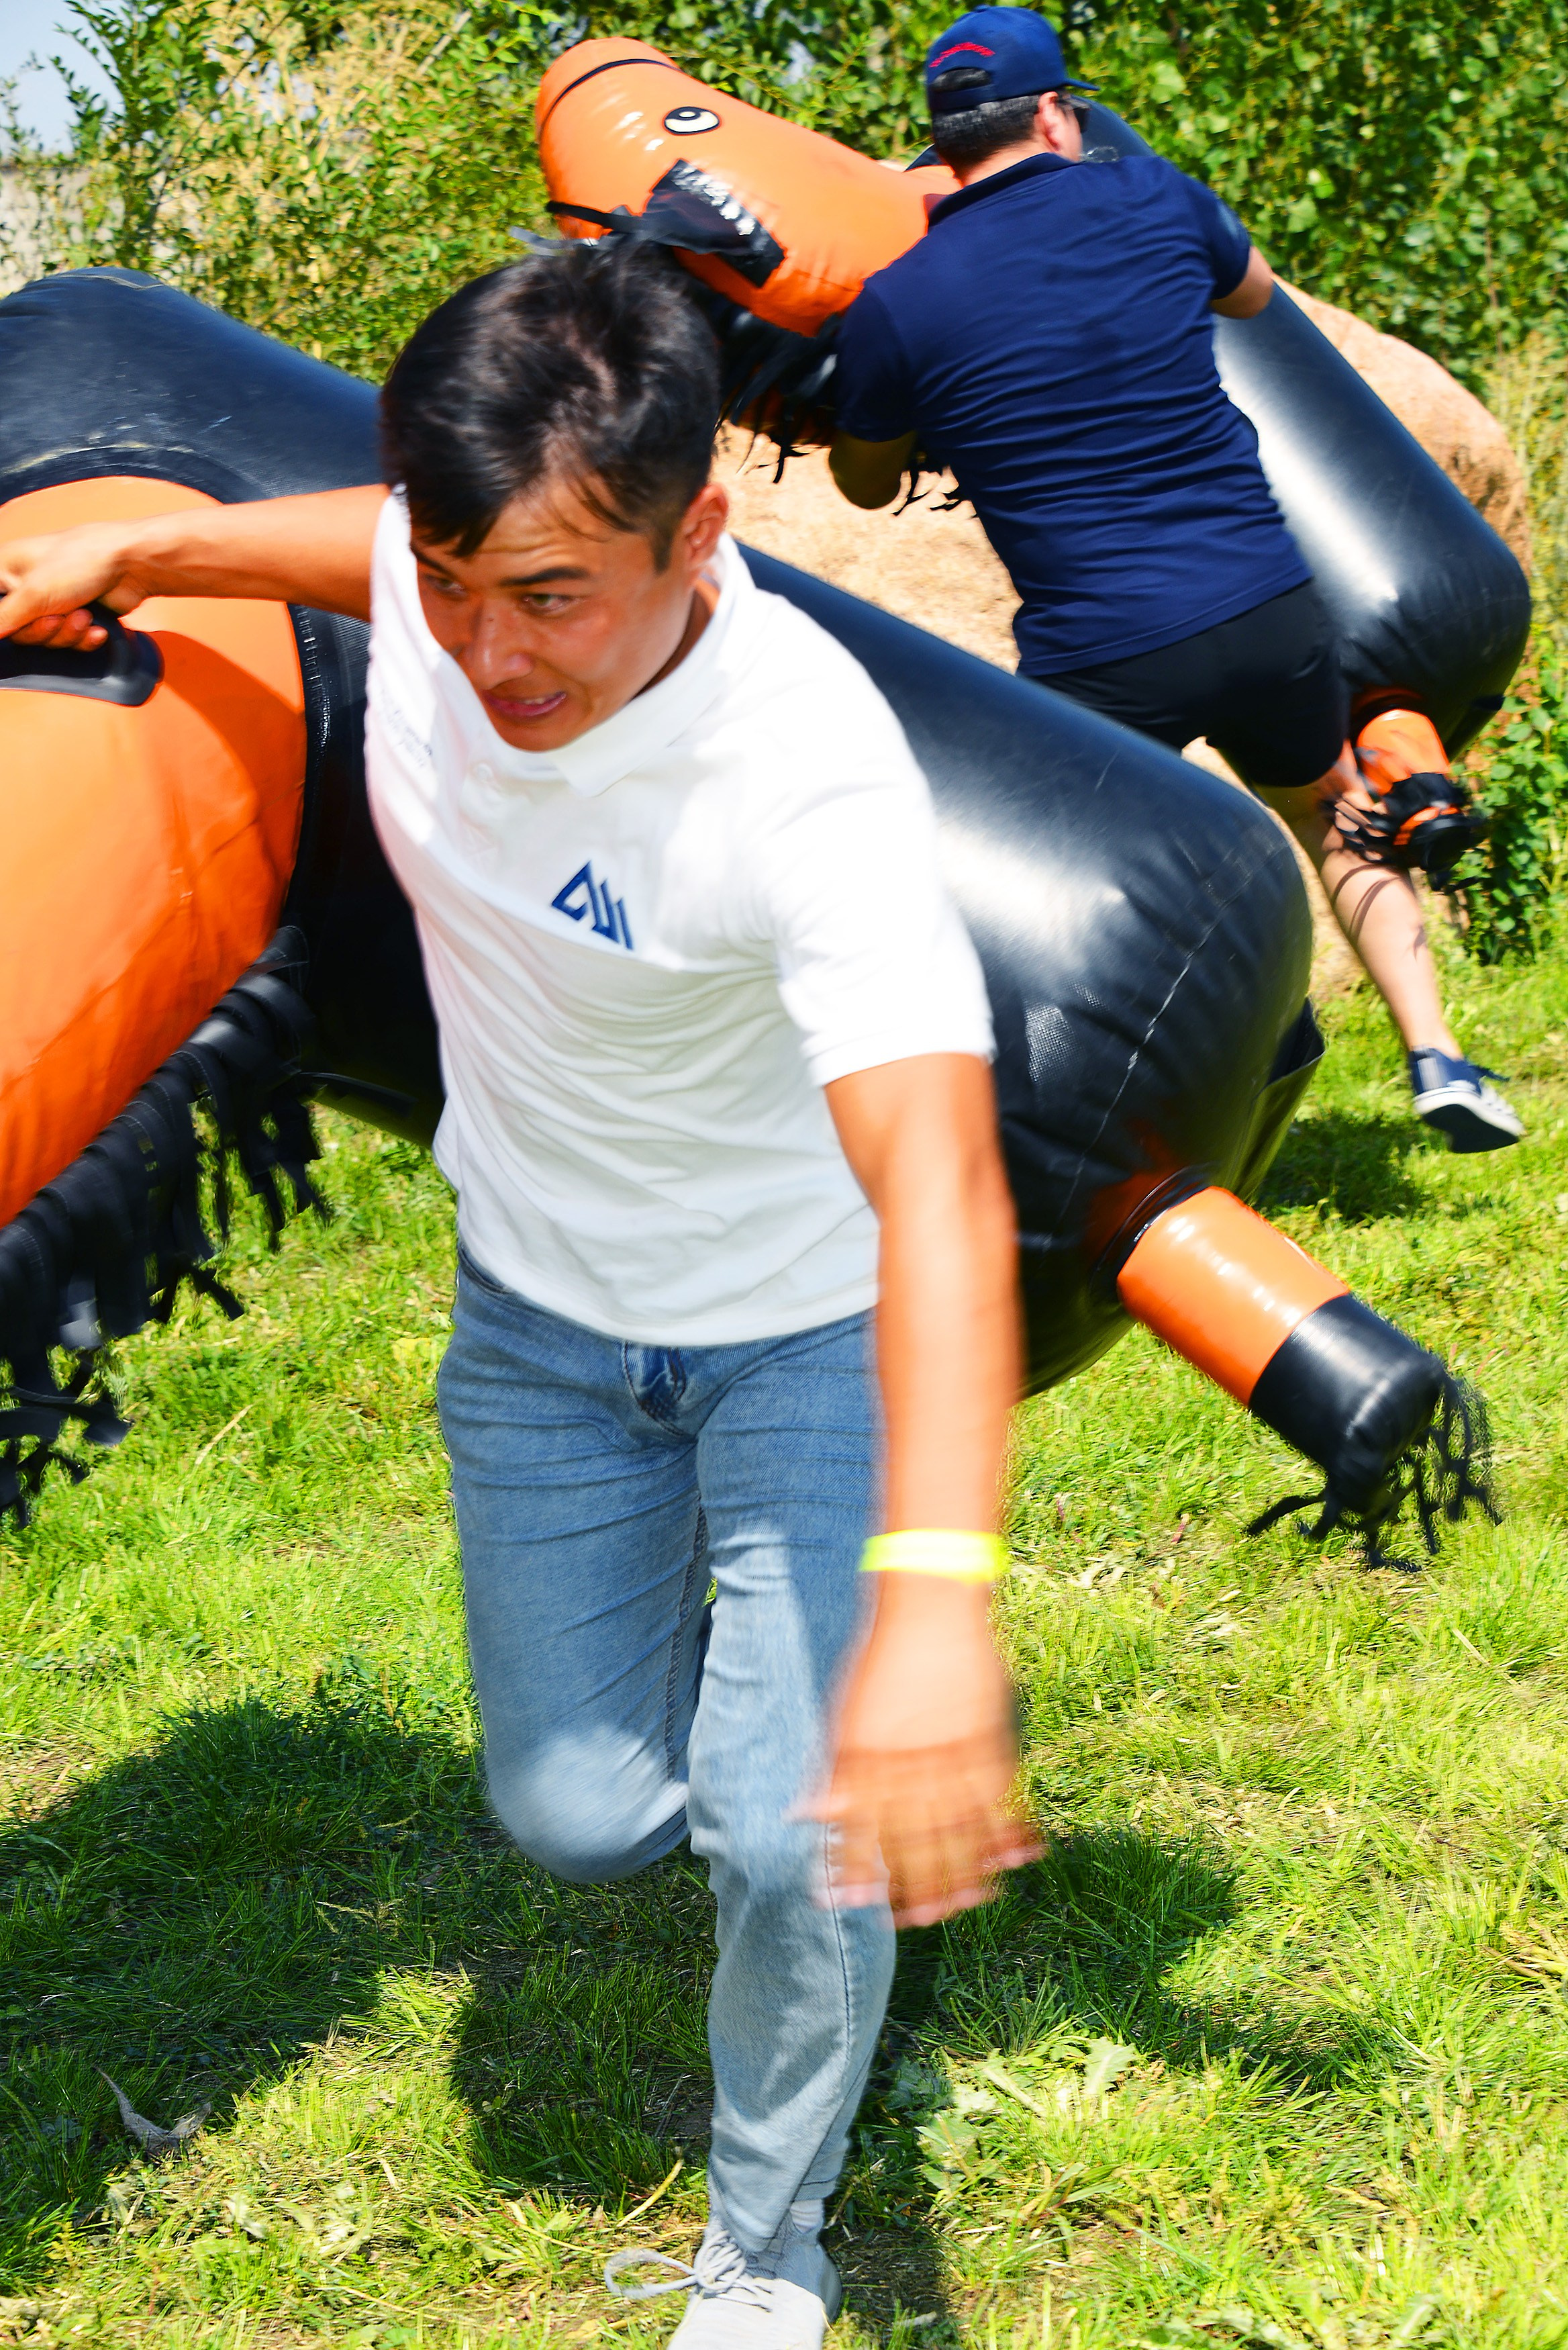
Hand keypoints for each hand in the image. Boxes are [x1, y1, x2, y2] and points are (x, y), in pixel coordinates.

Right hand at [0, 521, 157, 649]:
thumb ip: (4, 617)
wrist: (131, 565)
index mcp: (6, 569)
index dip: (7, 621)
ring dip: (69, 633)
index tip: (27, 618)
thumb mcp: (33, 592)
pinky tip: (97, 627)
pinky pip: (73, 640)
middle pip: (20, 630)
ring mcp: (53, 599)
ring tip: (84, 615)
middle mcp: (27, 584)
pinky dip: (86, 637)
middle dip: (45, 630)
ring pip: (49, 638)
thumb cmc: (79, 562)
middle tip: (59, 617)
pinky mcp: (78, 613)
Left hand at [805, 1573, 1039, 1926]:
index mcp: (867, 1756)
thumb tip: (807, 1816)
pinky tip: (1015, 1859)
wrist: (927, 1605)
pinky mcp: (987, 1737)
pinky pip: (999, 1797)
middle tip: (918, 1922)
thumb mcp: (844, 1714)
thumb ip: (833, 1770)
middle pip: (913, 1839)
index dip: (858, 1870)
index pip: (860, 1828)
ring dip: (964, 1869)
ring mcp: (952, 1751)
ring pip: (959, 1828)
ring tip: (967, 1905)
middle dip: (915, 1885)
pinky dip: (1008, 1829)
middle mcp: (909, 1761)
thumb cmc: (879, 1659)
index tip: (857, 1904)